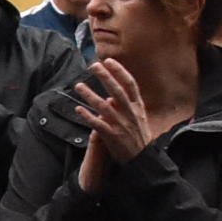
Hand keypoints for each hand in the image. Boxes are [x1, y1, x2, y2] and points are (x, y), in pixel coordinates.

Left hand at [72, 58, 158, 176]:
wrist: (143, 160)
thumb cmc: (139, 137)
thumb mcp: (139, 119)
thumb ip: (127, 106)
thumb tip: (111, 97)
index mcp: (138, 108)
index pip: (130, 85)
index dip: (120, 71)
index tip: (109, 61)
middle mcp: (130, 114)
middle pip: (117, 91)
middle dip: (105, 76)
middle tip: (93, 66)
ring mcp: (121, 125)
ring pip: (104, 106)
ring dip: (90, 95)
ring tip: (78, 86)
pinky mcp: (112, 137)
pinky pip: (97, 124)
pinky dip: (87, 116)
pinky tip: (78, 109)